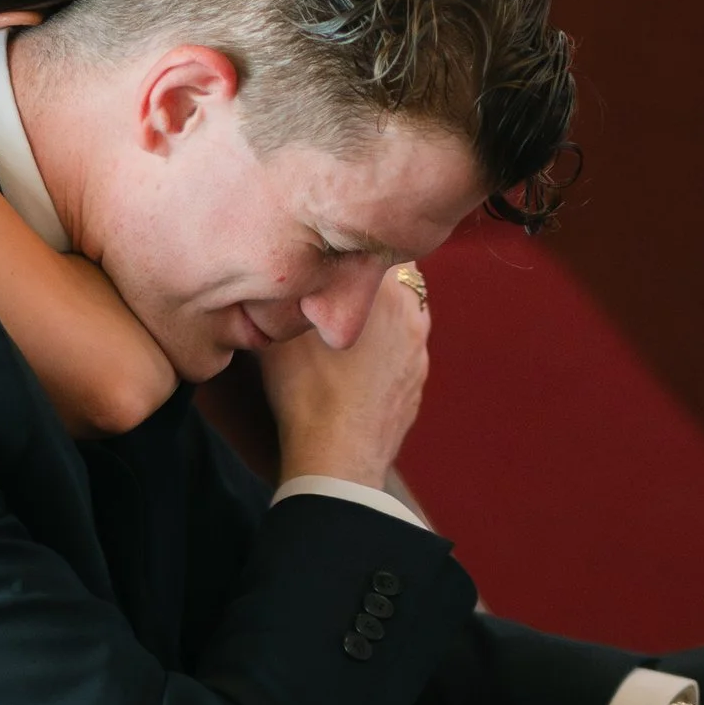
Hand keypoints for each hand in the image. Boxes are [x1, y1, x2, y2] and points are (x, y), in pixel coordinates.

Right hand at [260, 265, 429, 489]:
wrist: (337, 459)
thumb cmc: (307, 391)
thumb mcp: (284, 331)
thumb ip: (291, 293)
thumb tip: (285, 274)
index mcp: (387, 291)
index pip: (380, 245)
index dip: (353, 249)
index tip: (330, 257)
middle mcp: (414, 315)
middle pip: (397, 276)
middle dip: (368, 279)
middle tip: (334, 290)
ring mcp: (419, 352)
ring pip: (404, 313)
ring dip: (379, 312)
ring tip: (344, 329)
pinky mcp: (417, 382)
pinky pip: (403, 348)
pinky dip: (385, 347)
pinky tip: (355, 365)